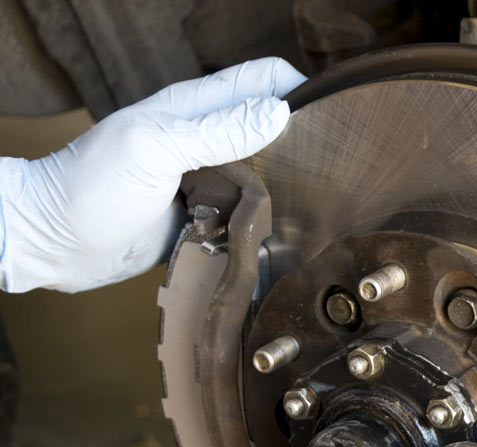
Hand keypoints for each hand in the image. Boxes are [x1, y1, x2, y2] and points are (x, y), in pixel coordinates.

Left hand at [0, 57, 305, 292]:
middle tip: (328, 169)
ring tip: (311, 203)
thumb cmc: (93, 187)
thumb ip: (218, 131)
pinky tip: (278, 231)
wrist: (56, 243)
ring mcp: (205, 181)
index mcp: (194, 110)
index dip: (297, 89)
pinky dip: (263, 220)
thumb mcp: (156, 148)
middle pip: (269, 129)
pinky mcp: (204, 218)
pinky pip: (244, 214)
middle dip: (302, 142)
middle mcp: (205, 142)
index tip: (327, 118)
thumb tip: (280, 114)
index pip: (260, 80)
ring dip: (286, 186)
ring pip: (263, 175)